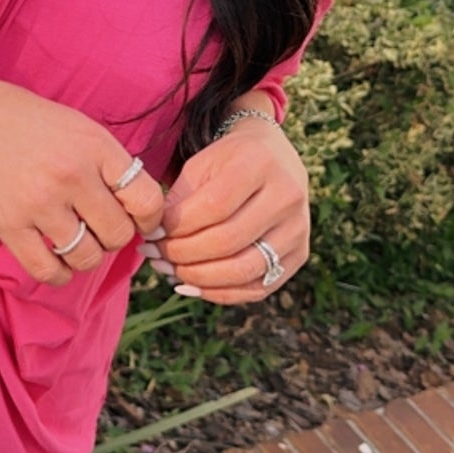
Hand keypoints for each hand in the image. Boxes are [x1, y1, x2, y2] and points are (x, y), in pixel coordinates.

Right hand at [0, 68, 165, 286]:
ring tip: (75, 240)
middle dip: (114, 237)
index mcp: (94, 146)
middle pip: (118, 234)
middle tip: (98, 227)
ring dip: (86, 256)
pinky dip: (59, 273)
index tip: (138, 220)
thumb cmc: (23, 120)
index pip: (147, 200)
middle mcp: (71, 175)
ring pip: (87, 257)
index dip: (150, 218)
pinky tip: (57, 260)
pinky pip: (48, 271)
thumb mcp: (76, 125)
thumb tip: (138, 208)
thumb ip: (107, 162)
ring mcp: (39, 203)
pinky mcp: (9, 226)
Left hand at [145, 118, 308, 304]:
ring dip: (199, 278)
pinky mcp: (300, 254)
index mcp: (259, 163)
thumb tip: (156, 240)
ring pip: (244, 270)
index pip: (213, 206)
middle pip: (228, 241)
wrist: (273, 159)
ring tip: (170, 270)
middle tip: (155, 255)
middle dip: (182, 254)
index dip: (177, 227)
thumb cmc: (227, 162)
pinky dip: (220, 293)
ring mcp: (298, 228)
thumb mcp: (199, 166)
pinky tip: (192, 285)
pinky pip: (258, 288)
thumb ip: (177, 200)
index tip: (152, 233)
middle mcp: (287, 196)